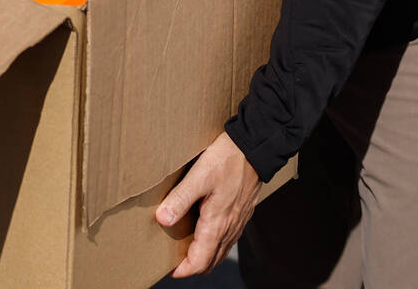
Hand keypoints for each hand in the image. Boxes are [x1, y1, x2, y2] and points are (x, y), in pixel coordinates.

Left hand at [155, 130, 260, 277]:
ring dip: (204, 256)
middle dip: (193, 266)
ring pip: (220, 251)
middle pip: (211, 261)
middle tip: (176, 262)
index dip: (184, 270)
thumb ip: (180, 199)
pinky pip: (228, 238)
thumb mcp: (199, 177)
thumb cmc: (227, 160)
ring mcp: (238, 221)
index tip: (170, 270)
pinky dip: (215, 243)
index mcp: (217, 224)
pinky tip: (206, 231)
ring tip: (188, 249)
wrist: (255, 149)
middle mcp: (230, 228)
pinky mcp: (242, 212)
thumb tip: (162, 219)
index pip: (200, 261)